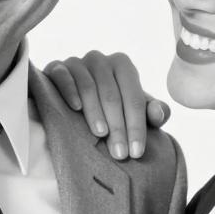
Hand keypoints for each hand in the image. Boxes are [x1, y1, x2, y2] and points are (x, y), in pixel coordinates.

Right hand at [43, 51, 169, 160]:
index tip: (136, 152)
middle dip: (118, 126)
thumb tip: (158, 113)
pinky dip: (70, 91)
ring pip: (89, 87)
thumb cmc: (110, 107)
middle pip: (112, 95)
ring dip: (95, 112)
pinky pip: (63, 76)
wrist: (73, 99)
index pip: (134, 98)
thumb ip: (153, 112)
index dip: (137, 127)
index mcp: (122, 65)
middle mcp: (100, 59)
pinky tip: (75, 109)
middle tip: (119, 153)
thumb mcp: (134, 111)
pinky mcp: (56, 67)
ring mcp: (77, 62)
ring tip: (101, 135)